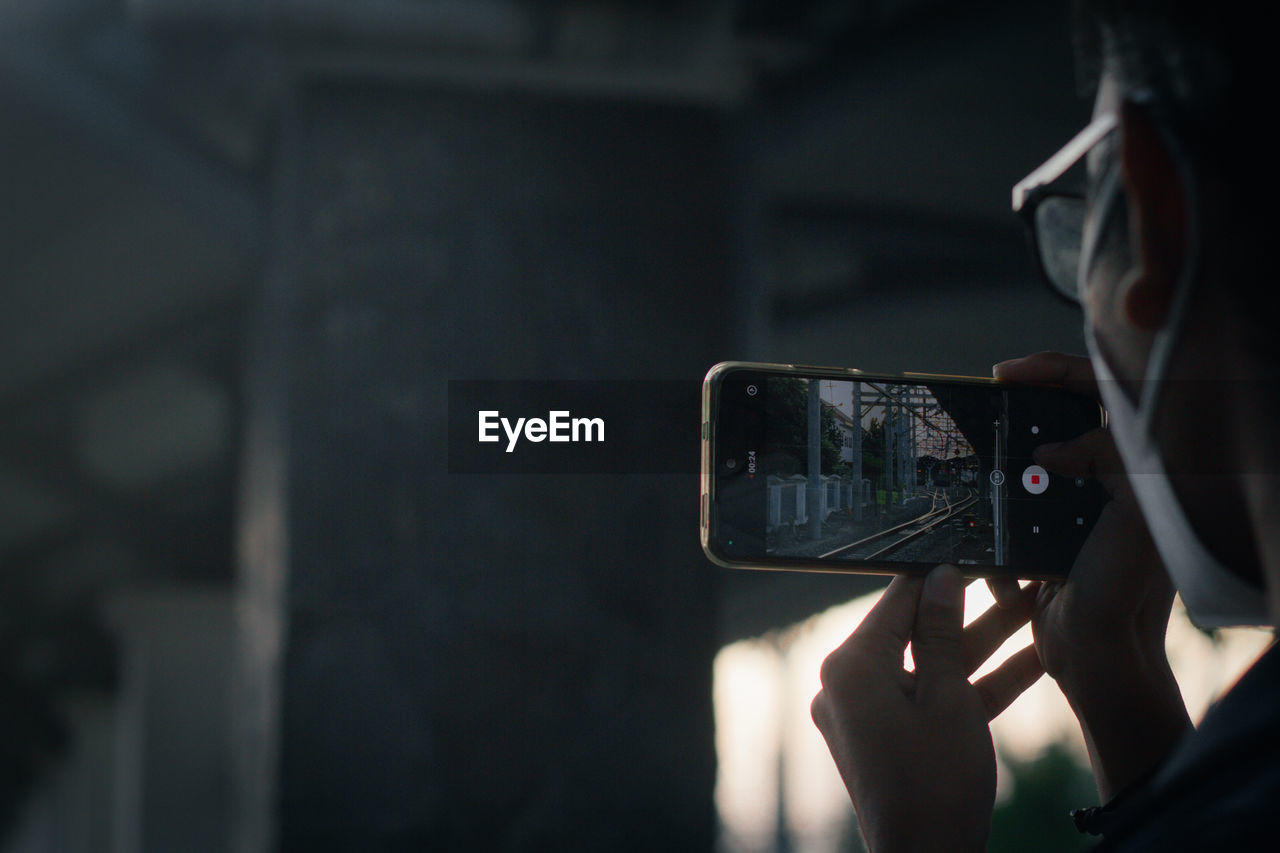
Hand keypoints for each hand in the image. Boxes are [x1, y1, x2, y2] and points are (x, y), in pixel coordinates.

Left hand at [811, 565, 1042, 852]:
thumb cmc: (936, 783)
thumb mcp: (951, 696)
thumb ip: (945, 632)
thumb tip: (942, 576)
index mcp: (851, 666)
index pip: (897, 600)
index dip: (941, 573)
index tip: (974, 549)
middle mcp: (847, 684)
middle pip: (916, 631)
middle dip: (971, 609)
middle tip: (1013, 578)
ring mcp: (867, 712)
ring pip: (932, 664)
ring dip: (982, 643)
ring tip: (1035, 609)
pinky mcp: (889, 736)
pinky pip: (932, 697)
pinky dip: (972, 684)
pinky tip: (1032, 659)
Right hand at [990, 351, 1190, 798]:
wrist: (1097, 660)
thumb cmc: (1123, 595)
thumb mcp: (1130, 518)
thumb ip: (1109, 462)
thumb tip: (1056, 447)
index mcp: (1140, 472)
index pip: (1102, 395)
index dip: (1056, 372)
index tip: (1009, 374)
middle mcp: (1112, 483)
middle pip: (1062, 420)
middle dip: (1022, 410)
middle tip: (988, 398)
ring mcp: (1077, 509)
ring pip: (1031, 461)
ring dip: (1002, 462)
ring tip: (974, 457)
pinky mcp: (1048, 536)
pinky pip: (1013, 506)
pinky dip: (995, 511)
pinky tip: (982, 519)